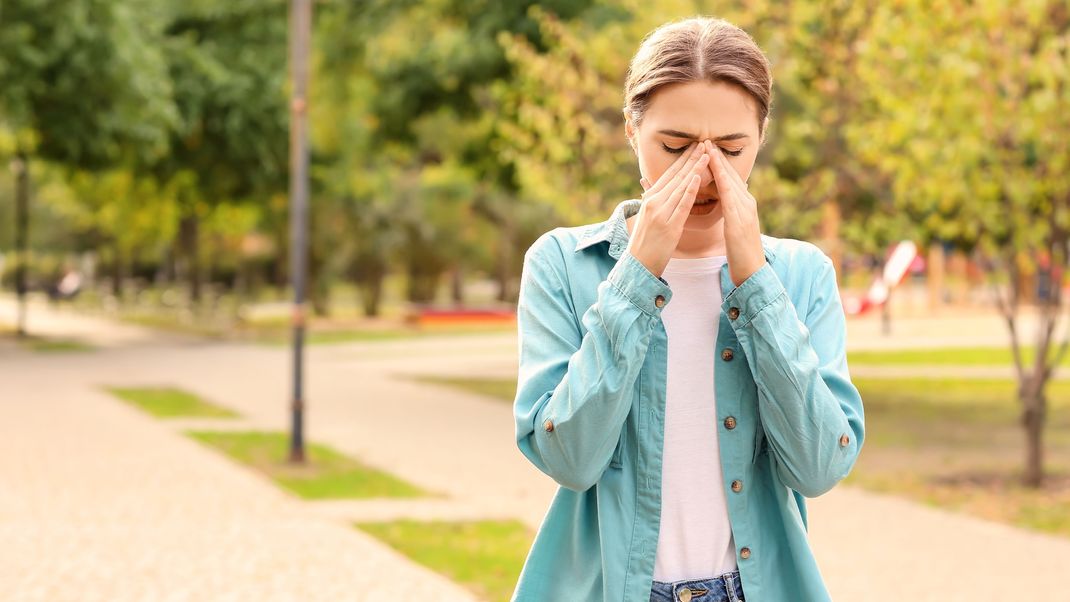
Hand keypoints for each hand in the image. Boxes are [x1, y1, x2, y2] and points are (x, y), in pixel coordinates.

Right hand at [626, 141, 709, 277]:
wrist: (638, 265)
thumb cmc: (645, 244)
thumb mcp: (648, 218)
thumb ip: (656, 203)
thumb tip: (658, 191)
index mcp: (650, 199)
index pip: (669, 174)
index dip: (683, 159)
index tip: (695, 146)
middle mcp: (654, 202)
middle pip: (676, 176)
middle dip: (691, 158)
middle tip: (704, 142)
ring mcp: (660, 213)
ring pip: (680, 186)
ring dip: (694, 169)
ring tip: (706, 154)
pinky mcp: (668, 225)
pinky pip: (681, 204)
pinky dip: (689, 190)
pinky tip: (697, 178)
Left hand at [705, 139, 764, 286]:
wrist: (753, 271)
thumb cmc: (740, 252)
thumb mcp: (734, 227)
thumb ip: (731, 210)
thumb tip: (726, 198)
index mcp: (743, 204)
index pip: (729, 178)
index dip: (718, 163)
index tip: (706, 148)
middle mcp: (747, 203)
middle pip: (731, 174)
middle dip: (718, 157)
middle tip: (705, 140)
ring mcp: (745, 210)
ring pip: (731, 181)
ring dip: (719, 164)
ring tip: (707, 148)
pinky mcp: (740, 220)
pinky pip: (730, 197)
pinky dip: (723, 183)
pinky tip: (715, 173)